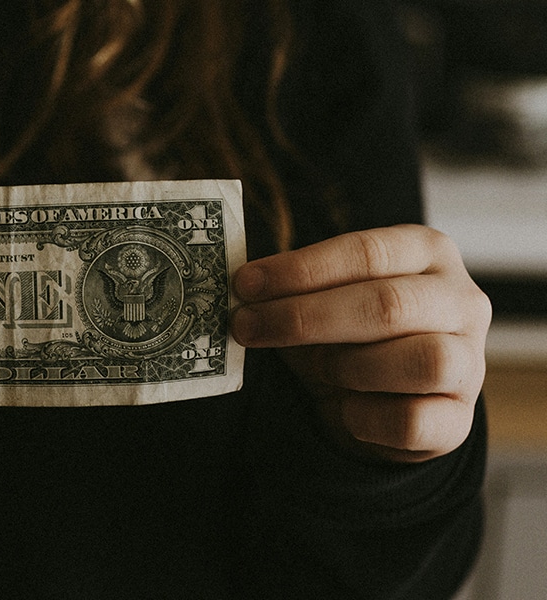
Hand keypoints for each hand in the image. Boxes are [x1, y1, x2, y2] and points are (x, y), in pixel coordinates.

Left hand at [231, 225, 490, 462]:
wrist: (379, 404)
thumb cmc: (346, 337)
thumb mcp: (320, 303)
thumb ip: (291, 291)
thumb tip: (242, 290)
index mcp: (426, 253)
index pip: (366, 252)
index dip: (301, 269)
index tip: (244, 284)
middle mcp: (460, 301)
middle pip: (388, 304)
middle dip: (304, 317)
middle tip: (246, 326)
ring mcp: (470, 362)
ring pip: (421, 361)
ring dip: (349, 366)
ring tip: (319, 370)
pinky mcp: (459, 421)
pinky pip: (412, 421)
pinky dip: (365, 418)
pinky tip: (345, 409)